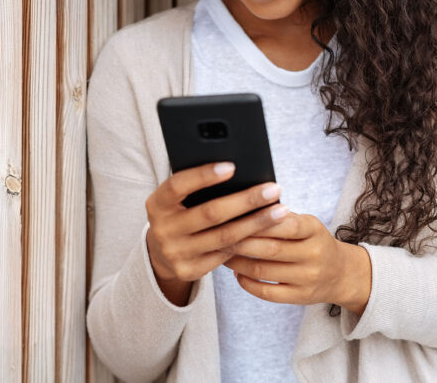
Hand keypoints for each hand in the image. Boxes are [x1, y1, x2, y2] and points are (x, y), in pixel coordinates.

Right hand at [145, 162, 288, 305]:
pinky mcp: (190, 270)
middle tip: (273, 189)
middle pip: (210, 214)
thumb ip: (195, 188)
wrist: (160, 253)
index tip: (232, 166)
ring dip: (257, 223)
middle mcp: (163, 229)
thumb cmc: (178, 213)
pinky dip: (250, 242)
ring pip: (225, 237)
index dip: (203, 176)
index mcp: (156, 204)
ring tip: (280, 211)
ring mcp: (176, 253)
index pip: (178, 186)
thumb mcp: (177, 199)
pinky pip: (227, 255)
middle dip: (246, 200)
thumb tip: (237, 171)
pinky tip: (270, 233)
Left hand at [222, 212, 371, 314]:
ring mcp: (308, 278)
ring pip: (265, 271)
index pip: (285, 223)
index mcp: (314, 230)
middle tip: (217, 235)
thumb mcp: (306, 223)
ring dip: (238, 262)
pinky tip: (236, 274)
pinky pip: (268, 293)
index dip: (258, 221)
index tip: (233, 215)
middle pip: (270, 248)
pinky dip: (247, 283)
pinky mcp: (300, 297)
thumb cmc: (312, 241)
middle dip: (240, 242)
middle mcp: (314, 254)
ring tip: (221, 253)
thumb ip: (279, 216)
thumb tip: (242, 205)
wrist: (342, 273)